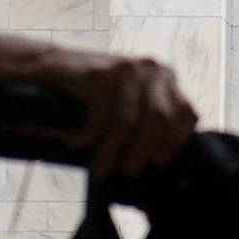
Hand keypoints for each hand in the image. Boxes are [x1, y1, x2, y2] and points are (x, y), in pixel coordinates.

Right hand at [47, 50, 198, 175]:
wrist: (52, 66)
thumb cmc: (94, 96)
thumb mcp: (129, 106)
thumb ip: (146, 126)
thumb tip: (153, 168)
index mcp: (166, 78)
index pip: (186, 112)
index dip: (175, 141)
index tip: (159, 162)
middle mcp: (152, 69)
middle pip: (159, 118)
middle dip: (142, 150)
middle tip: (127, 171)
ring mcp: (127, 68)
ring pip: (127, 120)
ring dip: (112, 150)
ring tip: (100, 169)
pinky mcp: (101, 73)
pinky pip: (101, 115)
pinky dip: (89, 135)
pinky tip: (77, 143)